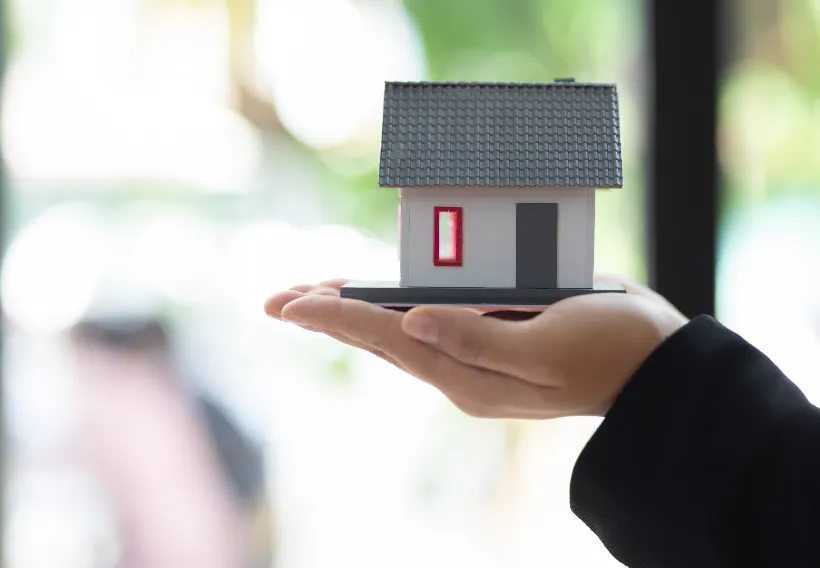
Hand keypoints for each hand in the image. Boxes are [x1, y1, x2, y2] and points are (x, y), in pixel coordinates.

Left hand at [264, 278, 687, 418]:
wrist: (653, 368)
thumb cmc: (609, 351)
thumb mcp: (547, 349)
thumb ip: (479, 340)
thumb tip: (412, 323)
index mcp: (467, 374)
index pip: (385, 339)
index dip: (334, 317)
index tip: (287, 303)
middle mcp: (461, 370)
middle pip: (379, 339)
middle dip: (329, 316)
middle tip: (279, 298)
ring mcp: (474, 358)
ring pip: (398, 332)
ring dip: (355, 311)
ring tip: (313, 297)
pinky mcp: (490, 342)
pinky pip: (428, 323)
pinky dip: (394, 308)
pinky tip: (379, 300)